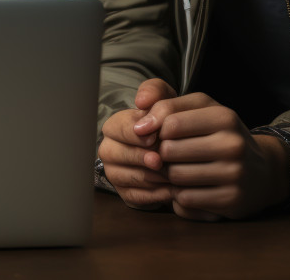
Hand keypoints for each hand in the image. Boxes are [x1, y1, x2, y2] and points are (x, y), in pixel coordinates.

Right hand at [98, 79, 177, 209]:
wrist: (180, 149)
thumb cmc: (168, 123)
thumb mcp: (165, 99)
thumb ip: (154, 91)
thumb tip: (141, 100)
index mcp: (115, 126)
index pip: (116, 129)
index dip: (133, 134)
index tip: (153, 137)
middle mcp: (109, 149)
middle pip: (114, 154)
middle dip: (138, 158)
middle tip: (159, 160)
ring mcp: (115, 172)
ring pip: (123, 177)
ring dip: (147, 177)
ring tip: (169, 175)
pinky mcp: (126, 193)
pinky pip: (134, 197)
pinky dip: (153, 195)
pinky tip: (171, 190)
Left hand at [140, 94, 289, 220]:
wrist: (261, 172)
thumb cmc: (219, 135)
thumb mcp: (199, 108)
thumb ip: (165, 101)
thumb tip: (138, 110)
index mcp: (224, 117)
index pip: (170, 122)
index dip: (156, 130)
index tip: (158, 134)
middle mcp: (233, 144)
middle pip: (169, 151)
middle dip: (162, 153)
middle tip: (169, 154)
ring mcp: (235, 174)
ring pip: (175, 176)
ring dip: (169, 175)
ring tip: (178, 169)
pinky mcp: (231, 200)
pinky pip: (185, 200)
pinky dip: (180, 195)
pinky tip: (190, 187)